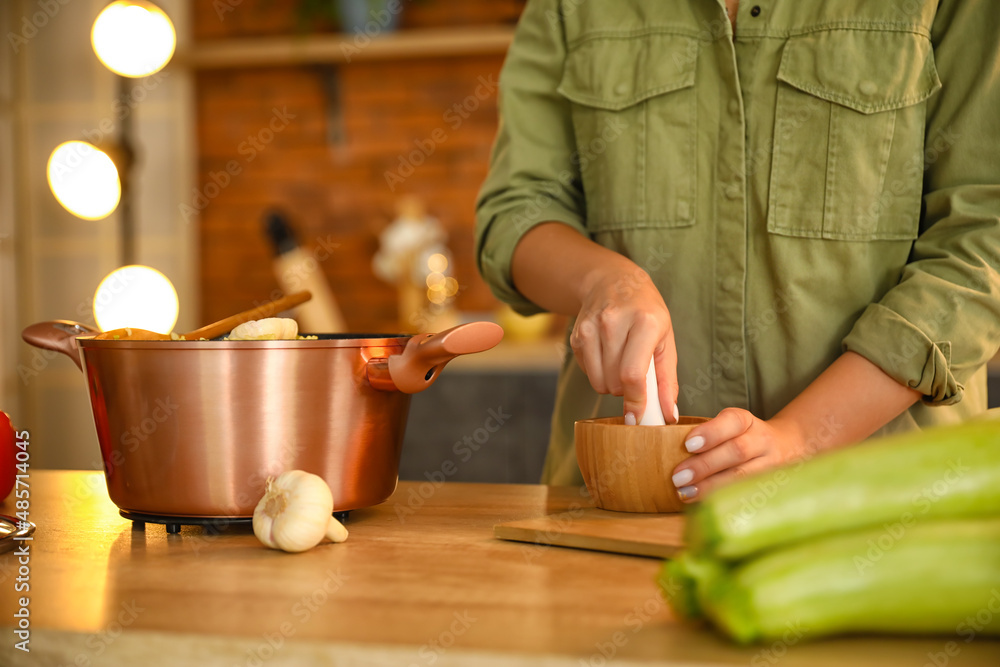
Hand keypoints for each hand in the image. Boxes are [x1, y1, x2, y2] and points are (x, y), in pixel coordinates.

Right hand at [570, 264, 678, 423]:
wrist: (612, 281)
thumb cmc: (646, 312)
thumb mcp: (665, 339)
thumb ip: (668, 379)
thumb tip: (668, 416)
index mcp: (644, 321)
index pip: (633, 374)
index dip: (636, 402)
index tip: (637, 418)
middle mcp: (614, 322)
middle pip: (615, 382)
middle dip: (627, 390)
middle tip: (636, 375)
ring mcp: (590, 328)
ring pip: (599, 382)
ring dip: (612, 383)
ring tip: (621, 362)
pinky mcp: (575, 336)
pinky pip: (587, 373)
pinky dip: (599, 372)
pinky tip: (607, 353)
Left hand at [670, 408, 810, 502]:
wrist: (790, 446)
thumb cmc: (744, 438)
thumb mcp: (730, 427)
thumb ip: (706, 434)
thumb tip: (665, 448)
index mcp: (747, 421)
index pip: (732, 421)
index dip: (711, 432)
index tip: (687, 444)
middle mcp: (762, 441)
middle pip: (736, 451)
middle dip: (704, 465)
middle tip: (677, 477)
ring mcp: (771, 464)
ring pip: (744, 475)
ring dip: (712, 487)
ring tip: (685, 494)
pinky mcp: (773, 486)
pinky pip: (750, 495)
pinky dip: (727, 502)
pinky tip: (707, 507)